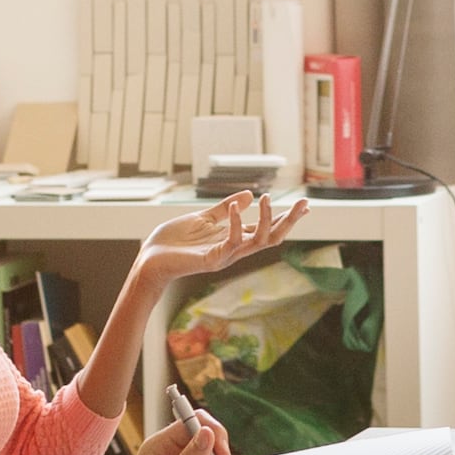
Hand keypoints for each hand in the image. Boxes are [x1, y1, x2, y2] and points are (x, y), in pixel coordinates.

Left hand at [135, 186, 307, 288]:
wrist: (149, 258)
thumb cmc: (173, 241)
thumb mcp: (203, 218)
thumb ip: (225, 208)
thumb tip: (250, 194)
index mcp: (233, 239)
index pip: (267, 229)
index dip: (286, 218)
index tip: (305, 206)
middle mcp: (234, 249)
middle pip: (272, 238)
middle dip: (289, 221)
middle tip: (305, 203)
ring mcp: (225, 256)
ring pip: (259, 241)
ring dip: (268, 220)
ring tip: (268, 198)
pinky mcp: (213, 260)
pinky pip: (233, 242)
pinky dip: (238, 223)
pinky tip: (240, 206)